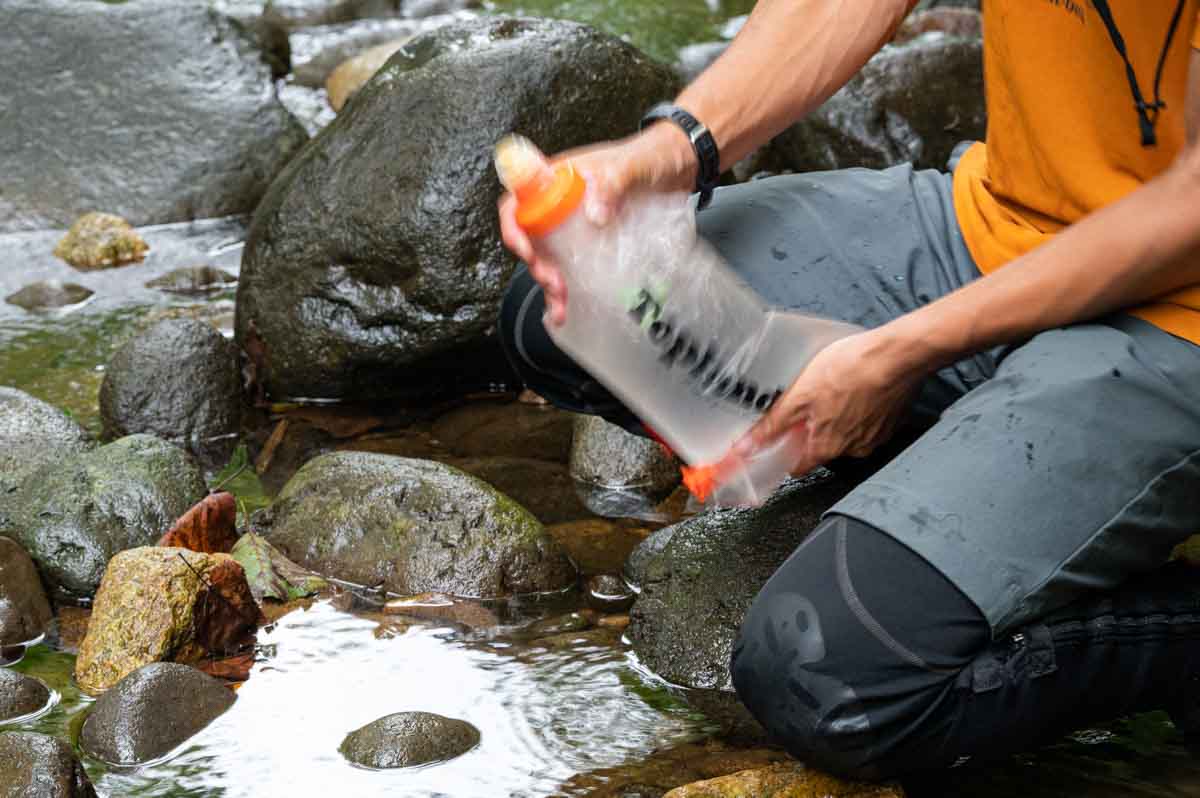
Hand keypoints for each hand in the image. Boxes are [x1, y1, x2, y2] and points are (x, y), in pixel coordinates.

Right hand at [498, 123, 698, 325]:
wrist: (678, 168)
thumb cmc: (650, 157)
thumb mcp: (632, 165)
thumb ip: (613, 182)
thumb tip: (594, 214)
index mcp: (559, 180)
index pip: (519, 201)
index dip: (514, 226)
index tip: (527, 249)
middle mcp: (560, 204)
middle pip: (531, 239)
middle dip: (537, 265)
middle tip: (555, 281)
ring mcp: (575, 226)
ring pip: (549, 259)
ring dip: (550, 284)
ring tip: (561, 304)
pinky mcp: (591, 244)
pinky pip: (571, 267)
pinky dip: (567, 289)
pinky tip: (567, 307)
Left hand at [730, 327, 929, 472]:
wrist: (897, 355)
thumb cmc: (851, 370)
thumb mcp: (800, 395)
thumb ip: (773, 425)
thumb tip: (747, 447)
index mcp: (827, 447)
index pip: (798, 467)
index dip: (784, 454)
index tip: (778, 442)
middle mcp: (853, 449)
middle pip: (822, 448)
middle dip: (813, 429)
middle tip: (808, 402)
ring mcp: (876, 436)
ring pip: (847, 434)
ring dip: (838, 418)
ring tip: (835, 388)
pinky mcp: (892, 421)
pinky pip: (869, 421)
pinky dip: (861, 409)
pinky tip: (856, 388)